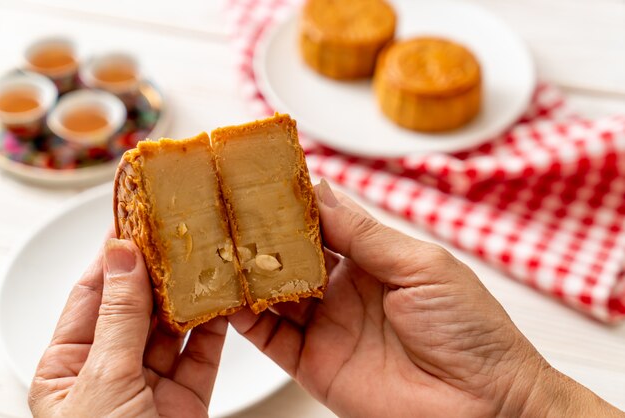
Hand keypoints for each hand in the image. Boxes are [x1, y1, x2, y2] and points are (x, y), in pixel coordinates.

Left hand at [29, 238, 225, 417]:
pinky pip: (202, 353)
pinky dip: (213, 327)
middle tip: (176, 236)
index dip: (112, 259)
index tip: (132, 222)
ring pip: (171, 329)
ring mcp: (149, 385)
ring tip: (203, 262)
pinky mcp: (186, 398)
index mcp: (68, 368)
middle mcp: (109, 372)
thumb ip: (120, 316)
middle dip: (156, 274)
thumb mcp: (105, 378)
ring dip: (188, 298)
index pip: (90, 297)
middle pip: (135, 309)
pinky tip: (221, 301)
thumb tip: (123, 257)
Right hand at [229, 180, 622, 417]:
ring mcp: (326, 326)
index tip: (259, 180)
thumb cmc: (470, 329)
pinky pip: (269, 337)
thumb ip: (366, 234)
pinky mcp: (313, 364)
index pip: (322, 223)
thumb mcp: (421, 266)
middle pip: (290, 256)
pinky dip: (244, 318)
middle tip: (226, 212)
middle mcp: (343, 289)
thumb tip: (321, 192)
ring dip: (246, 273)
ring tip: (216, 249)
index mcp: (373, 259)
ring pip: (273, 293)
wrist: (484, 405)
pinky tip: (227, 298)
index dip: (292, 204)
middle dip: (259, 235)